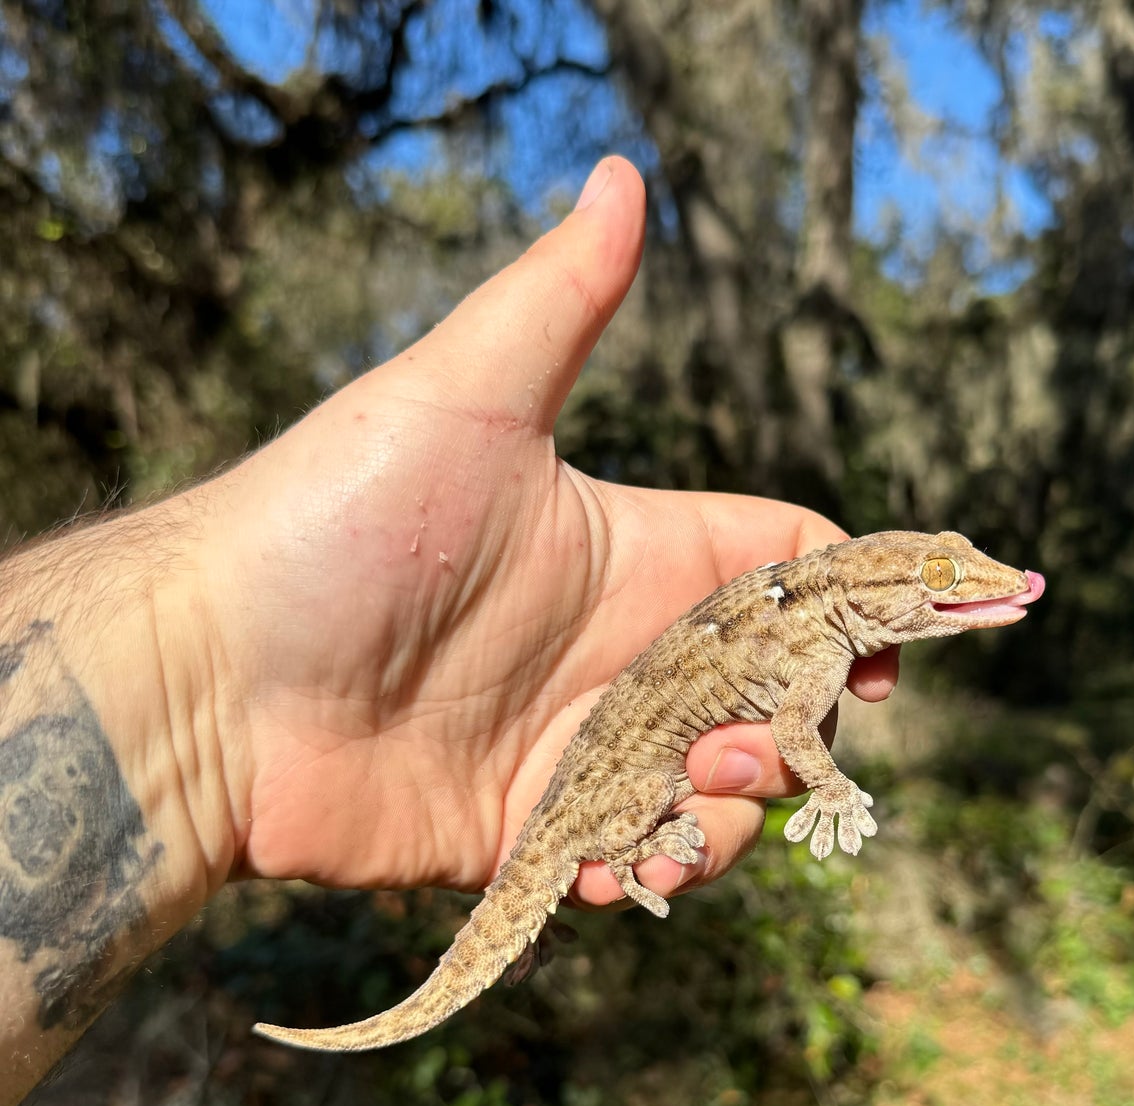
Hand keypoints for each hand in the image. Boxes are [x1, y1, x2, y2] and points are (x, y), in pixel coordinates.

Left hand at [194, 156, 897, 908]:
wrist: (214, 681)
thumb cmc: (337, 524)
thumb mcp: (461, 398)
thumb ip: (559, 303)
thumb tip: (624, 177)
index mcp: (639, 553)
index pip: (786, 568)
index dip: (853, 605)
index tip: (893, 652)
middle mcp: (625, 651)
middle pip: (775, 695)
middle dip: (796, 728)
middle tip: (745, 745)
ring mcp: (583, 745)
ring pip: (720, 792)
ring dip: (733, 812)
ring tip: (677, 809)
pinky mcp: (538, 832)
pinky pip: (638, 862)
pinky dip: (656, 872)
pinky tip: (621, 870)